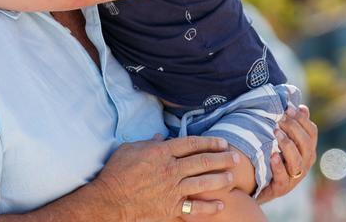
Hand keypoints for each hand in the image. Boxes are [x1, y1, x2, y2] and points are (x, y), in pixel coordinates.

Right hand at [94, 135, 236, 221]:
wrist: (110, 200)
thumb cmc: (116, 173)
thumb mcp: (129, 149)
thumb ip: (147, 143)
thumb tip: (158, 138)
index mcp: (161, 153)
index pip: (190, 143)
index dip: (208, 142)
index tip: (221, 142)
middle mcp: (171, 169)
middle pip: (202, 161)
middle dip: (221, 158)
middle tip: (235, 157)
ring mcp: (172, 189)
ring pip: (203, 182)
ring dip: (220, 179)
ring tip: (231, 177)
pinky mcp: (171, 207)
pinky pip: (195, 207)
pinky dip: (209, 207)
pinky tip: (221, 204)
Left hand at [257, 104, 317, 203]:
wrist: (257, 186)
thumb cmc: (272, 157)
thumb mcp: (282, 141)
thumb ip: (292, 125)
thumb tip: (302, 107)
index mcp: (307, 151)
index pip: (312, 133)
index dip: (302, 119)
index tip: (288, 107)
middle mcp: (304, 164)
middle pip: (306, 145)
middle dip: (294, 129)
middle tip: (280, 118)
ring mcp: (294, 178)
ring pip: (297, 161)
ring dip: (287, 145)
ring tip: (275, 132)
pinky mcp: (281, 188)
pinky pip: (283, 178)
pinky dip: (278, 167)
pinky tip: (272, 156)